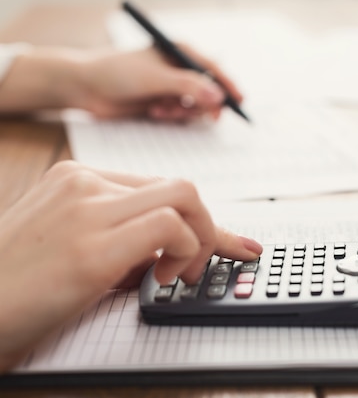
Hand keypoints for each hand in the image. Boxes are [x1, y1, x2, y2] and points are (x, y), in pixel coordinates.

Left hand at [0, 44, 242, 121]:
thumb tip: (218, 97)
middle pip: (207, 90)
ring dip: (180, 112)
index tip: (238, 102)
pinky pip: (179, 114)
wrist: (86, 88)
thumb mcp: (156, 79)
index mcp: (179, 52)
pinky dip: (170, 116)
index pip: (213, 69)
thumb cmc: (117, 73)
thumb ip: (189, 87)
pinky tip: (152, 112)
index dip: (227, 85)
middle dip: (201, 104)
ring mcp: (169, 86)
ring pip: (193, 106)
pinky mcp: (160, 102)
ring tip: (160, 109)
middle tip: (199, 114)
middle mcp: (177, 68)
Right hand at [0, 161, 261, 371]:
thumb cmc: (18, 287)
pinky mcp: (93, 248)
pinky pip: (170, 227)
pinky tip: (164, 280)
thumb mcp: (72, 244)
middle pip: (180, 188)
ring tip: (179, 276)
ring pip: (184, 197)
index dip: (197, 217)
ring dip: (202, 239)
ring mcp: (87, 210)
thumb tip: (177, 249)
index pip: (159, 188)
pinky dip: (186, 251)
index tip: (229, 240)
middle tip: (198, 265)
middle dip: (209, 227)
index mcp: (76, 179)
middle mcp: (84, 184)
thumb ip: (122, 236)